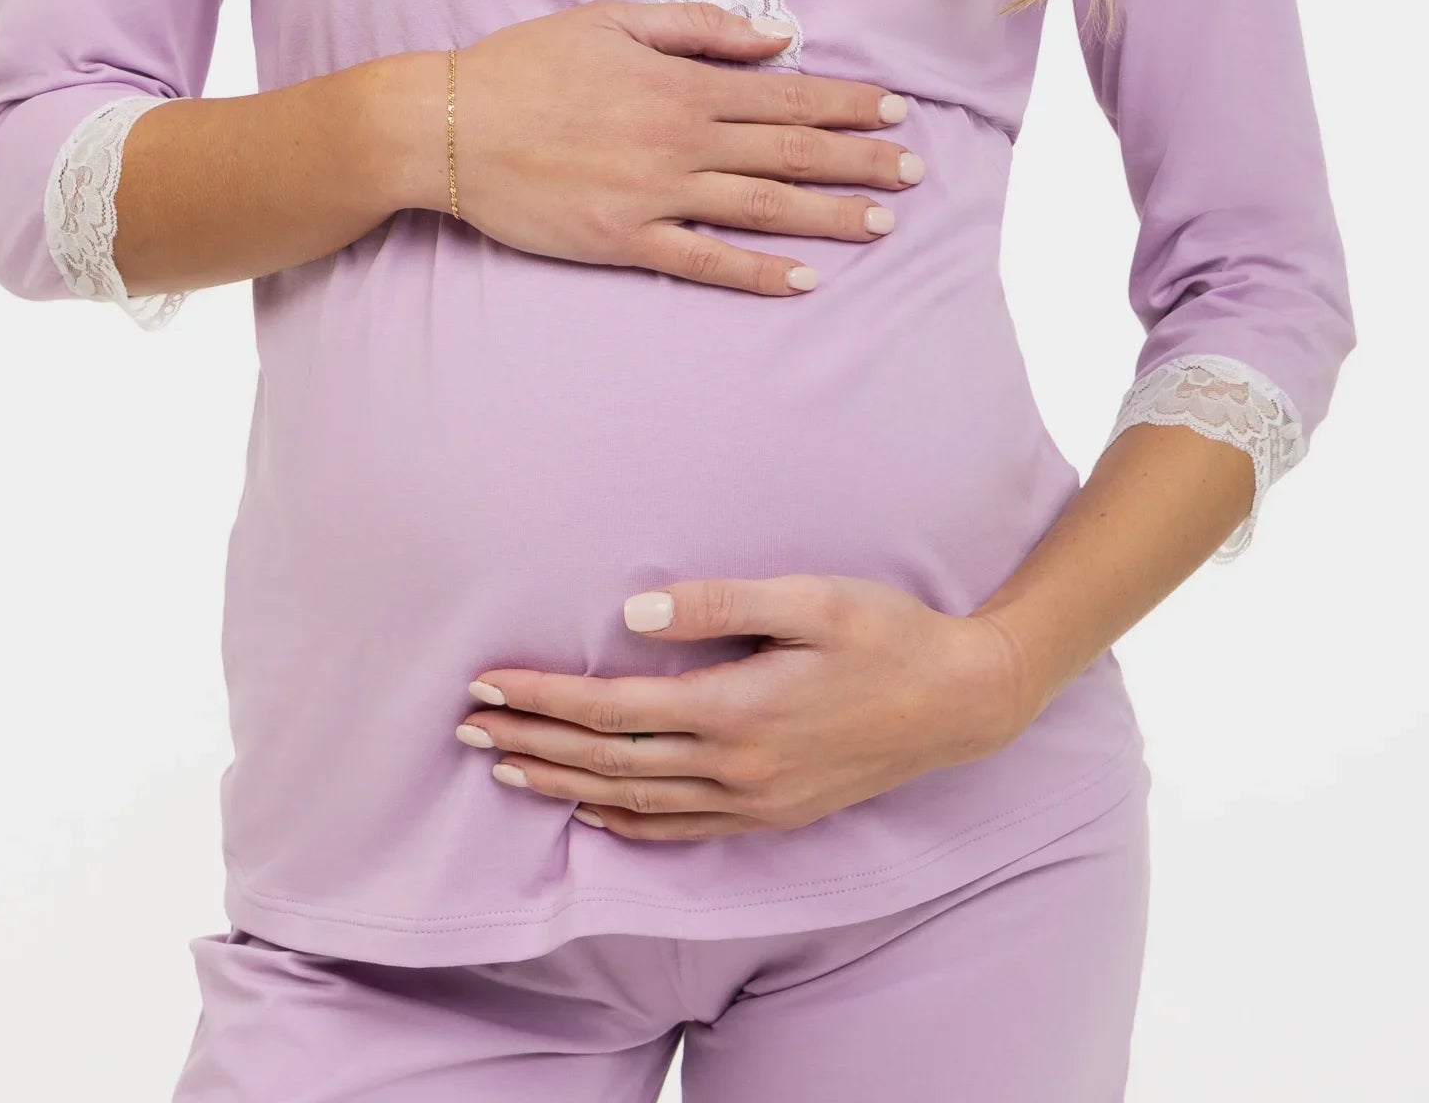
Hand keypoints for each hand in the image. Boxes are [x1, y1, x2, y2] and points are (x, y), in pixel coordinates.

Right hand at [392, 0, 923, 295]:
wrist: (447, 124)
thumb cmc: (525, 64)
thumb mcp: (612, 19)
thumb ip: (698, 27)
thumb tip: (777, 36)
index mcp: (680, 82)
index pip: (785, 92)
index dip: (846, 102)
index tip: (895, 109)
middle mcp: (679, 138)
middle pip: (790, 150)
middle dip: (859, 159)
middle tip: (915, 169)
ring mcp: (654, 193)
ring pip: (762, 205)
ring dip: (828, 214)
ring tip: (883, 222)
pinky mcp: (624, 240)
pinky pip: (704, 260)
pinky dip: (758, 272)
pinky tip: (804, 280)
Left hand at [454, 573, 1035, 840]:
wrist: (961, 700)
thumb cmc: (887, 633)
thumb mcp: (808, 598)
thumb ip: (715, 604)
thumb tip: (630, 612)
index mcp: (735, 710)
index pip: (610, 710)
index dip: (542, 697)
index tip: (488, 682)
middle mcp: (735, 768)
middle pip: (607, 762)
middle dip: (531, 742)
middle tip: (466, 726)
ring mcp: (753, 801)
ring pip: (634, 802)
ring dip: (562, 785)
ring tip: (505, 767)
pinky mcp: (772, 814)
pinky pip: (681, 829)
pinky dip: (627, 822)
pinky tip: (595, 811)